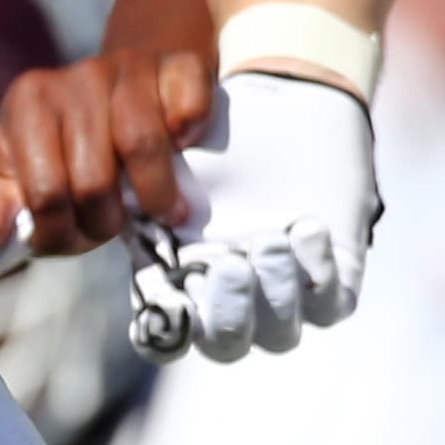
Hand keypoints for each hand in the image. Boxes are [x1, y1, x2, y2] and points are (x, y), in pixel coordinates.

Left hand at [0, 0, 214, 270]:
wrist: (133, 84)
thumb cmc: (73, 146)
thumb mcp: (24, 178)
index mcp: (27, 104)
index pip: (44, 194)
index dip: (65, 232)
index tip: (77, 236)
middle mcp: (74, 77)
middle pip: (93, 178)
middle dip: (108, 221)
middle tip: (117, 224)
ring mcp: (127, 66)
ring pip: (142, 145)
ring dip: (157, 195)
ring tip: (160, 208)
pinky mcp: (178, 63)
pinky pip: (189, 107)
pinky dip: (191, 137)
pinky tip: (183, 147)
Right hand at [163, 70, 378, 361]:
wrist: (288, 100)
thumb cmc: (220, 131)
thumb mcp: (168, 164)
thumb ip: (138, 203)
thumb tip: (111, 231)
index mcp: (182, 275)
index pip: (165, 333)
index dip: (166, 332)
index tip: (173, 301)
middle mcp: (231, 292)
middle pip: (226, 344)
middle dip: (230, 315)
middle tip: (231, 264)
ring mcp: (283, 287)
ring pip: (280, 334)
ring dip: (275, 295)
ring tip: (271, 238)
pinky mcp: (333, 273)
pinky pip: (331, 304)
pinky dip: (318, 273)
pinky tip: (307, 226)